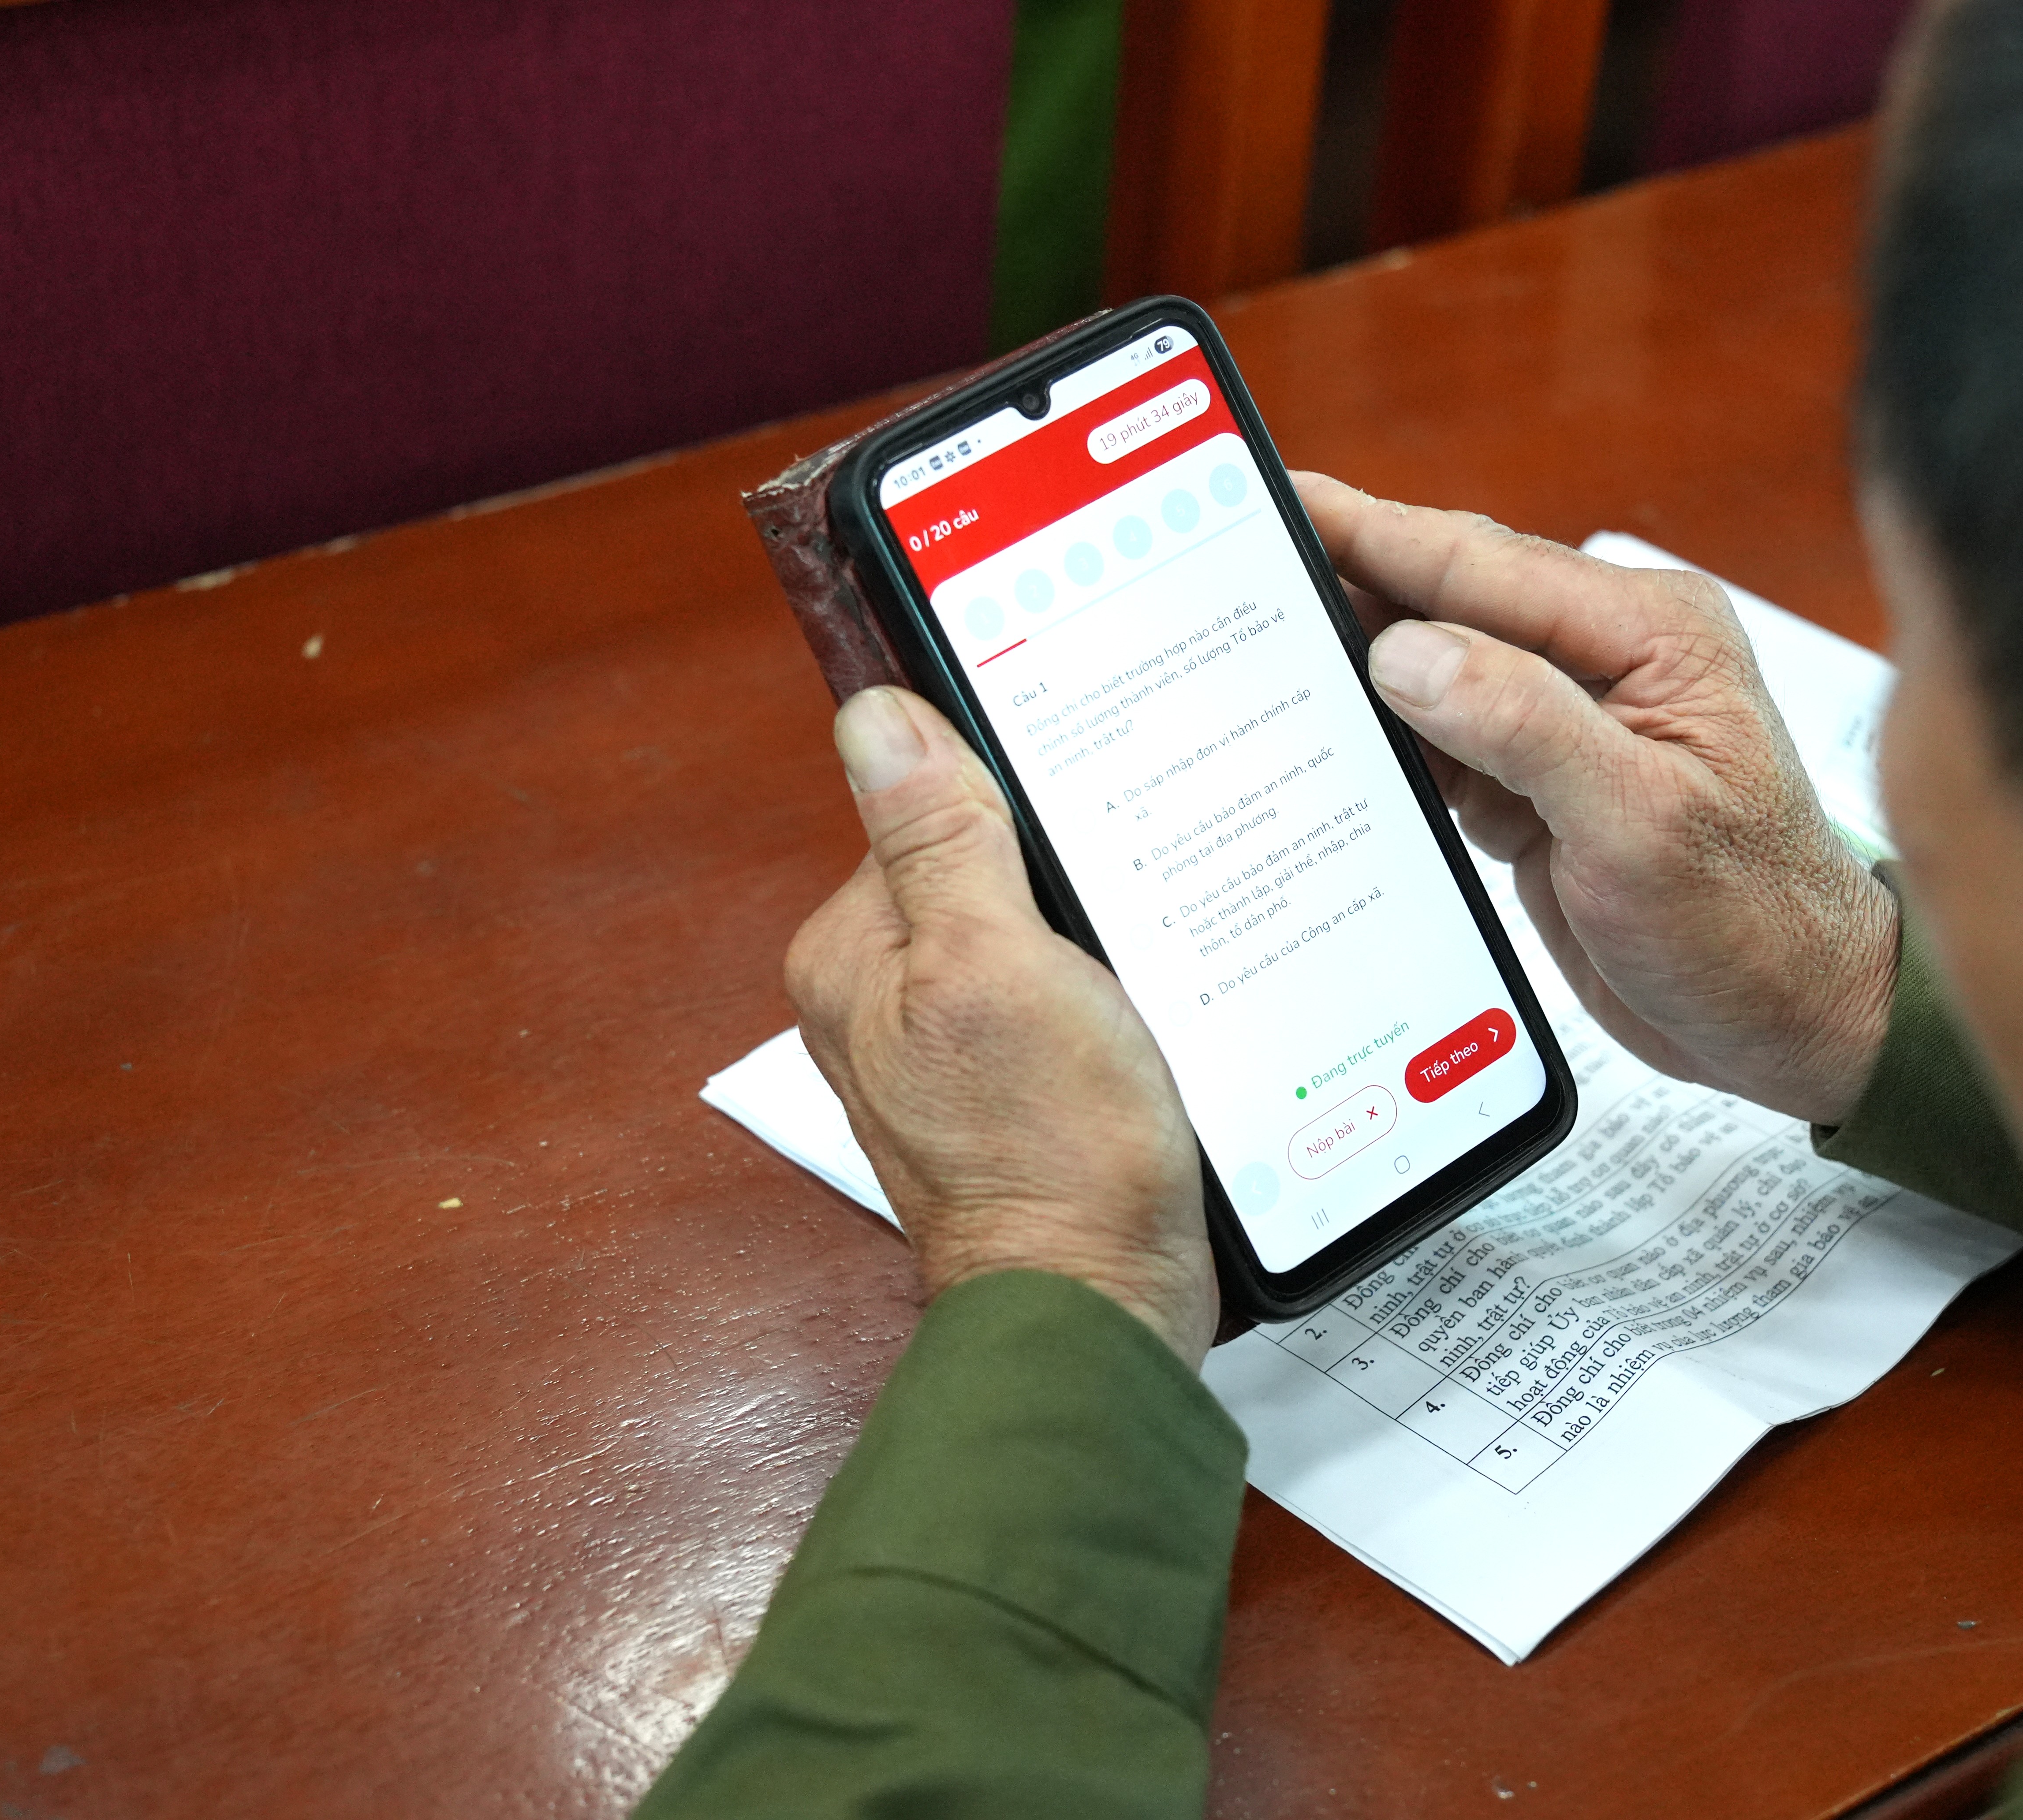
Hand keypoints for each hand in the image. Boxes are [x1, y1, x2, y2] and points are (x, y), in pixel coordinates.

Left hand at [785, 687, 1218, 1366]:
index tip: (1096, 798)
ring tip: (1166, 928)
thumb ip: (937, 841)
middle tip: (1147, 869)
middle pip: (986, 864)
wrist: (1100, 1302)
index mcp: (854, 952)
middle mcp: (888, 993)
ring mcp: (954, 1041)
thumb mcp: (994, 966)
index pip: (928, 805)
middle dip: (1070, 859)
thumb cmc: (1050, 1150)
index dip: (1016, 791)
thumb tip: (876, 716)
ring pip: (1036, 924)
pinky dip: (1116, 977)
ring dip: (1103, 917)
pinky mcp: (1020, 1077)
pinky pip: (1066, 987)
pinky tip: (1168, 985)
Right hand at [1295, 474, 1899, 1124]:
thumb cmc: (1753, 923)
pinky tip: (1312, 742)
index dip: (1364, 530)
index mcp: (1644, 632)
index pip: (1474, 561)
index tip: (1276, 499)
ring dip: (1346, 669)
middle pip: (1441, 602)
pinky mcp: (1537, 789)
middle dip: (1337, 588)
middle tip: (1225, 575)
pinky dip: (1376, 745)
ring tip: (1244, 650)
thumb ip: (1524, 724)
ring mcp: (1566, 724)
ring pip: (1428, 673)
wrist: (1797, 1021)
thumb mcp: (1640, 824)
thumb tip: (1406, 649)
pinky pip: (1437, 745)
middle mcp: (1603, 660)